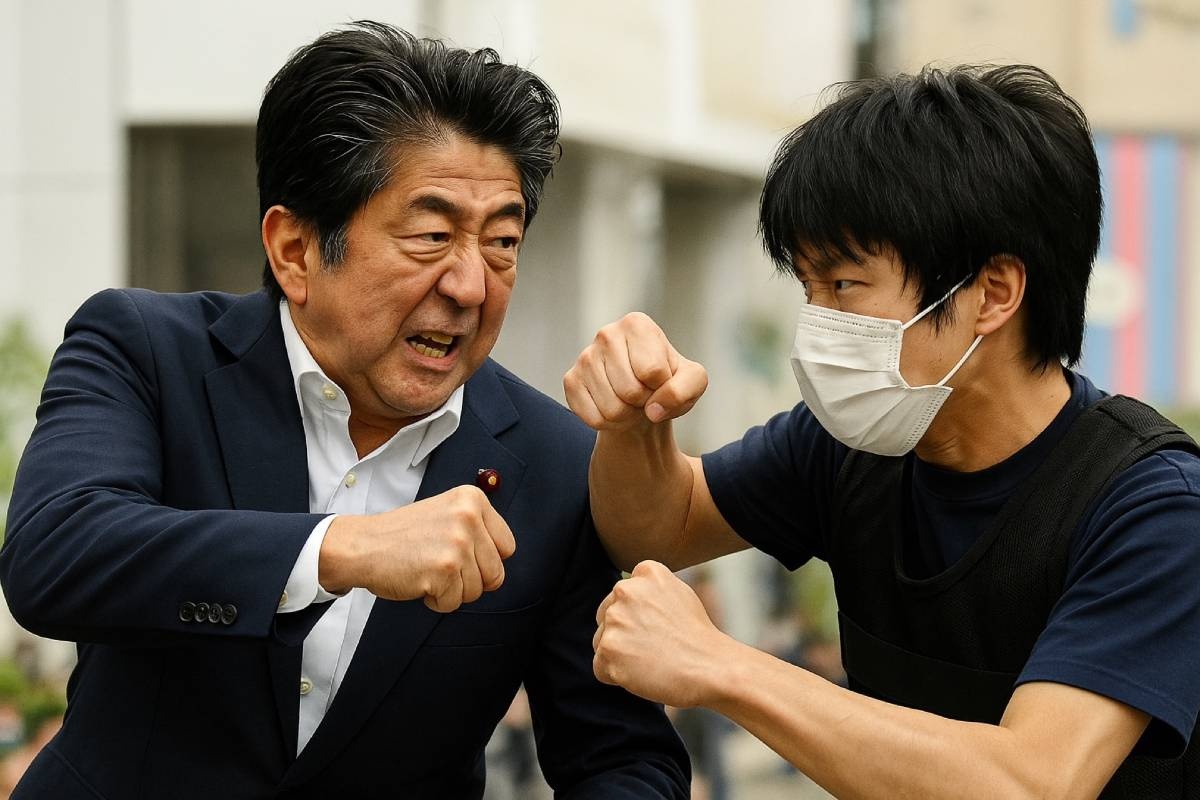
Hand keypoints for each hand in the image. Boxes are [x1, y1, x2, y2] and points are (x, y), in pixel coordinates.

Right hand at [319, 485, 516, 611]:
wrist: (363, 545)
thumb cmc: (403, 535)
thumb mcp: (447, 513)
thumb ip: (477, 529)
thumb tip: (502, 558)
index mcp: (473, 499)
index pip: (507, 546)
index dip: (485, 560)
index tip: (462, 556)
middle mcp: (468, 518)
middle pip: (496, 573)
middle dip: (470, 580)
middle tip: (441, 567)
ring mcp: (457, 544)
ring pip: (476, 591)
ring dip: (452, 591)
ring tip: (428, 571)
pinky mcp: (443, 571)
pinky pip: (454, 603)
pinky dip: (436, 601)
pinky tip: (419, 580)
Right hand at [564, 312, 707, 430]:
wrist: (640, 396)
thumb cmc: (667, 382)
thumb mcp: (693, 381)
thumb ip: (684, 391)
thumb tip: (653, 409)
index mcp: (637, 324)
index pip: (653, 371)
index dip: (663, 386)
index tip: (661, 380)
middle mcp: (607, 334)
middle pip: (630, 391)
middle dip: (644, 402)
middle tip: (645, 394)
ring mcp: (585, 357)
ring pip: (612, 409)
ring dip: (628, 415)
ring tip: (631, 401)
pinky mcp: (571, 380)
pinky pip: (594, 418)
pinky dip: (609, 423)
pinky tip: (613, 406)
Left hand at [593, 561, 732, 707]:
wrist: (711, 668)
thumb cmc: (699, 637)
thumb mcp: (679, 593)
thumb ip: (649, 590)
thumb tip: (624, 598)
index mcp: (645, 572)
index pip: (623, 596)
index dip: (638, 617)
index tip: (659, 628)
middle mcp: (625, 590)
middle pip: (607, 616)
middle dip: (624, 634)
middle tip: (655, 647)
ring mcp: (615, 620)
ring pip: (601, 642)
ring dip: (620, 655)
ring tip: (651, 661)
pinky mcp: (608, 650)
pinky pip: (600, 668)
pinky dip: (616, 676)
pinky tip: (642, 675)